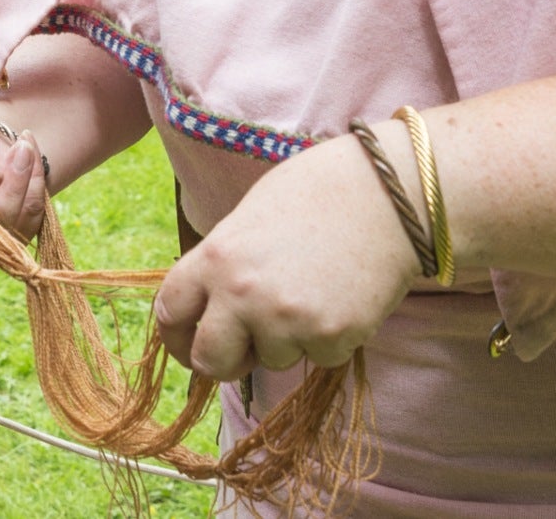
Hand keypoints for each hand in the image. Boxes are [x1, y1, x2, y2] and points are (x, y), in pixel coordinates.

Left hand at [151, 135, 417, 379]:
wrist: (386, 194)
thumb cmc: (315, 195)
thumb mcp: (247, 222)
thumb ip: (222, 267)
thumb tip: (207, 311)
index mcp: (214, 258)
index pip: (169, 313)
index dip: (178, 334)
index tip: (191, 341)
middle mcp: (242, 294)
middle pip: (210, 361)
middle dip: (224, 360)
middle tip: (245, 348)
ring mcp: (286, 320)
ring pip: (271, 359)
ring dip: (288, 339)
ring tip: (312, 289)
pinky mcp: (330, 337)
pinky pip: (318, 357)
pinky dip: (328, 338)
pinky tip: (341, 296)